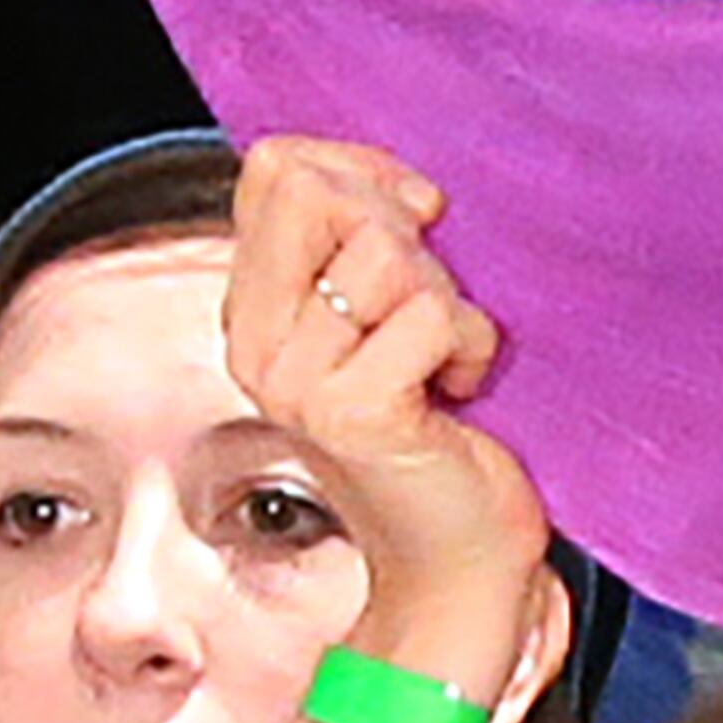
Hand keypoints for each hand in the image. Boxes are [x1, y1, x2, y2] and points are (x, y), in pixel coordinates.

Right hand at [222, 136, 553, 705]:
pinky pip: (427, 314)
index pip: (278, 165)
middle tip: (426, 298)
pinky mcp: (352, 412)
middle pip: (316, 191)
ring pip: (383, 251)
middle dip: (400, 227)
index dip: (362, 172)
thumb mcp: (385, 310)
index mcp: (253, 307)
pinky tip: (456, 389)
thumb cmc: (437, 424)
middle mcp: (256, 341)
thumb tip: (400, 185)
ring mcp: (296, 380)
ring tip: (441, 356)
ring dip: (445, 296)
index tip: (412, 223)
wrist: (454, 556)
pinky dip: (469, 343)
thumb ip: (360, 239)